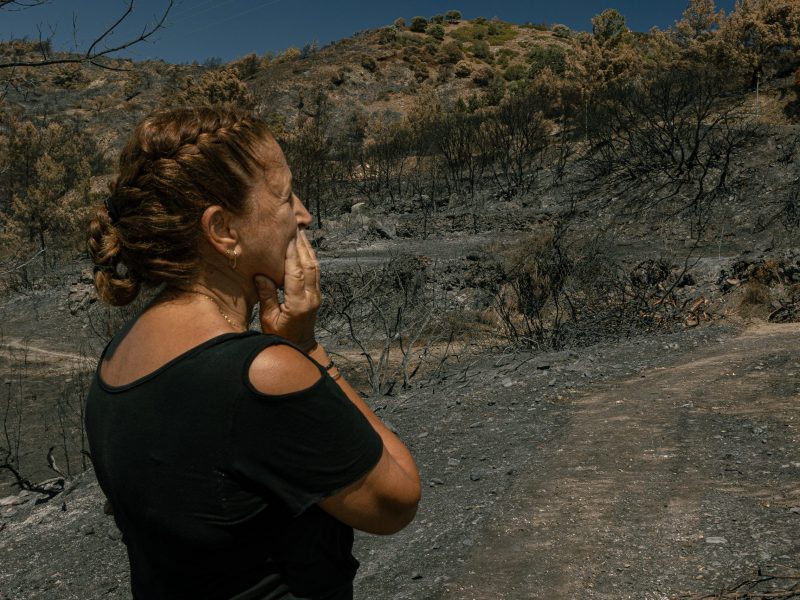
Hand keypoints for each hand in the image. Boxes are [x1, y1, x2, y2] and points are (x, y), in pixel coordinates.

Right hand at [255, 229, 319, 350]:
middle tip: (295, 227)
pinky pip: (315, 273)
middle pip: (309, 266)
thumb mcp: (269, 319)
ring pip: (315, 267)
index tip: (286, 237)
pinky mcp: (316, 295)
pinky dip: (310, 258)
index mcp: (298, 303)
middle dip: (302, 246)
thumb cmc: (281, 337)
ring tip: (300, 233)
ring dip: (308, 249)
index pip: (295, 273)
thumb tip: (261, 275)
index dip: (291, 254)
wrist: (301, 347)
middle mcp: (311, 297)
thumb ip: (267, 296)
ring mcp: (316, 295)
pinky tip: (304, 249)